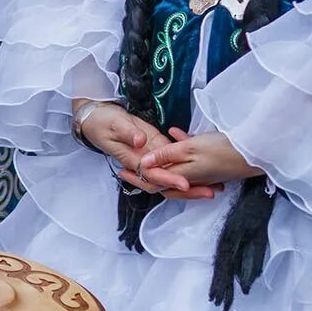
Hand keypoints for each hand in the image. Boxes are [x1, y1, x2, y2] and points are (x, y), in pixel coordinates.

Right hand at [77, 101, 214, 197]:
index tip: (185, 183)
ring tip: (214, 186)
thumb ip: (128, 133)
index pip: (153, 174)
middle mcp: (144, 164)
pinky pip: (174, 163)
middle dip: (189, 189)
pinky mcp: (156, 149)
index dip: (169, 179)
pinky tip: (206, 170)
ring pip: (173, 175)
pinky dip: (189, 166)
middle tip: (211, 191)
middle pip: (167, 183)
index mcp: (133, 160)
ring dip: (193, 182)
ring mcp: (151, 159)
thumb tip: (140, 142)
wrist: (97, 119)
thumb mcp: (114, 124)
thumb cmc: (103, 123)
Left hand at [139, 129, 262, 193]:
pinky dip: (180, 148)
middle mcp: (189, 178)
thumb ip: (166, 155)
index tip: (120, 170)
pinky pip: (189, 158)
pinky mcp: (210, 164)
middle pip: (161, 178)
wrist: (254, 152)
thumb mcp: (190, 149)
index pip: (153, 182)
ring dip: (162, 160)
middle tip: (128, 164)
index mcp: (181, 176)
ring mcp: (200, 172)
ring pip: (174, 168)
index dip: (136, 177)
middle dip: (145, 172)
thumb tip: (143, 164)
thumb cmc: (221, 149)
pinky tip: (176, 132)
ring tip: (147, 151)